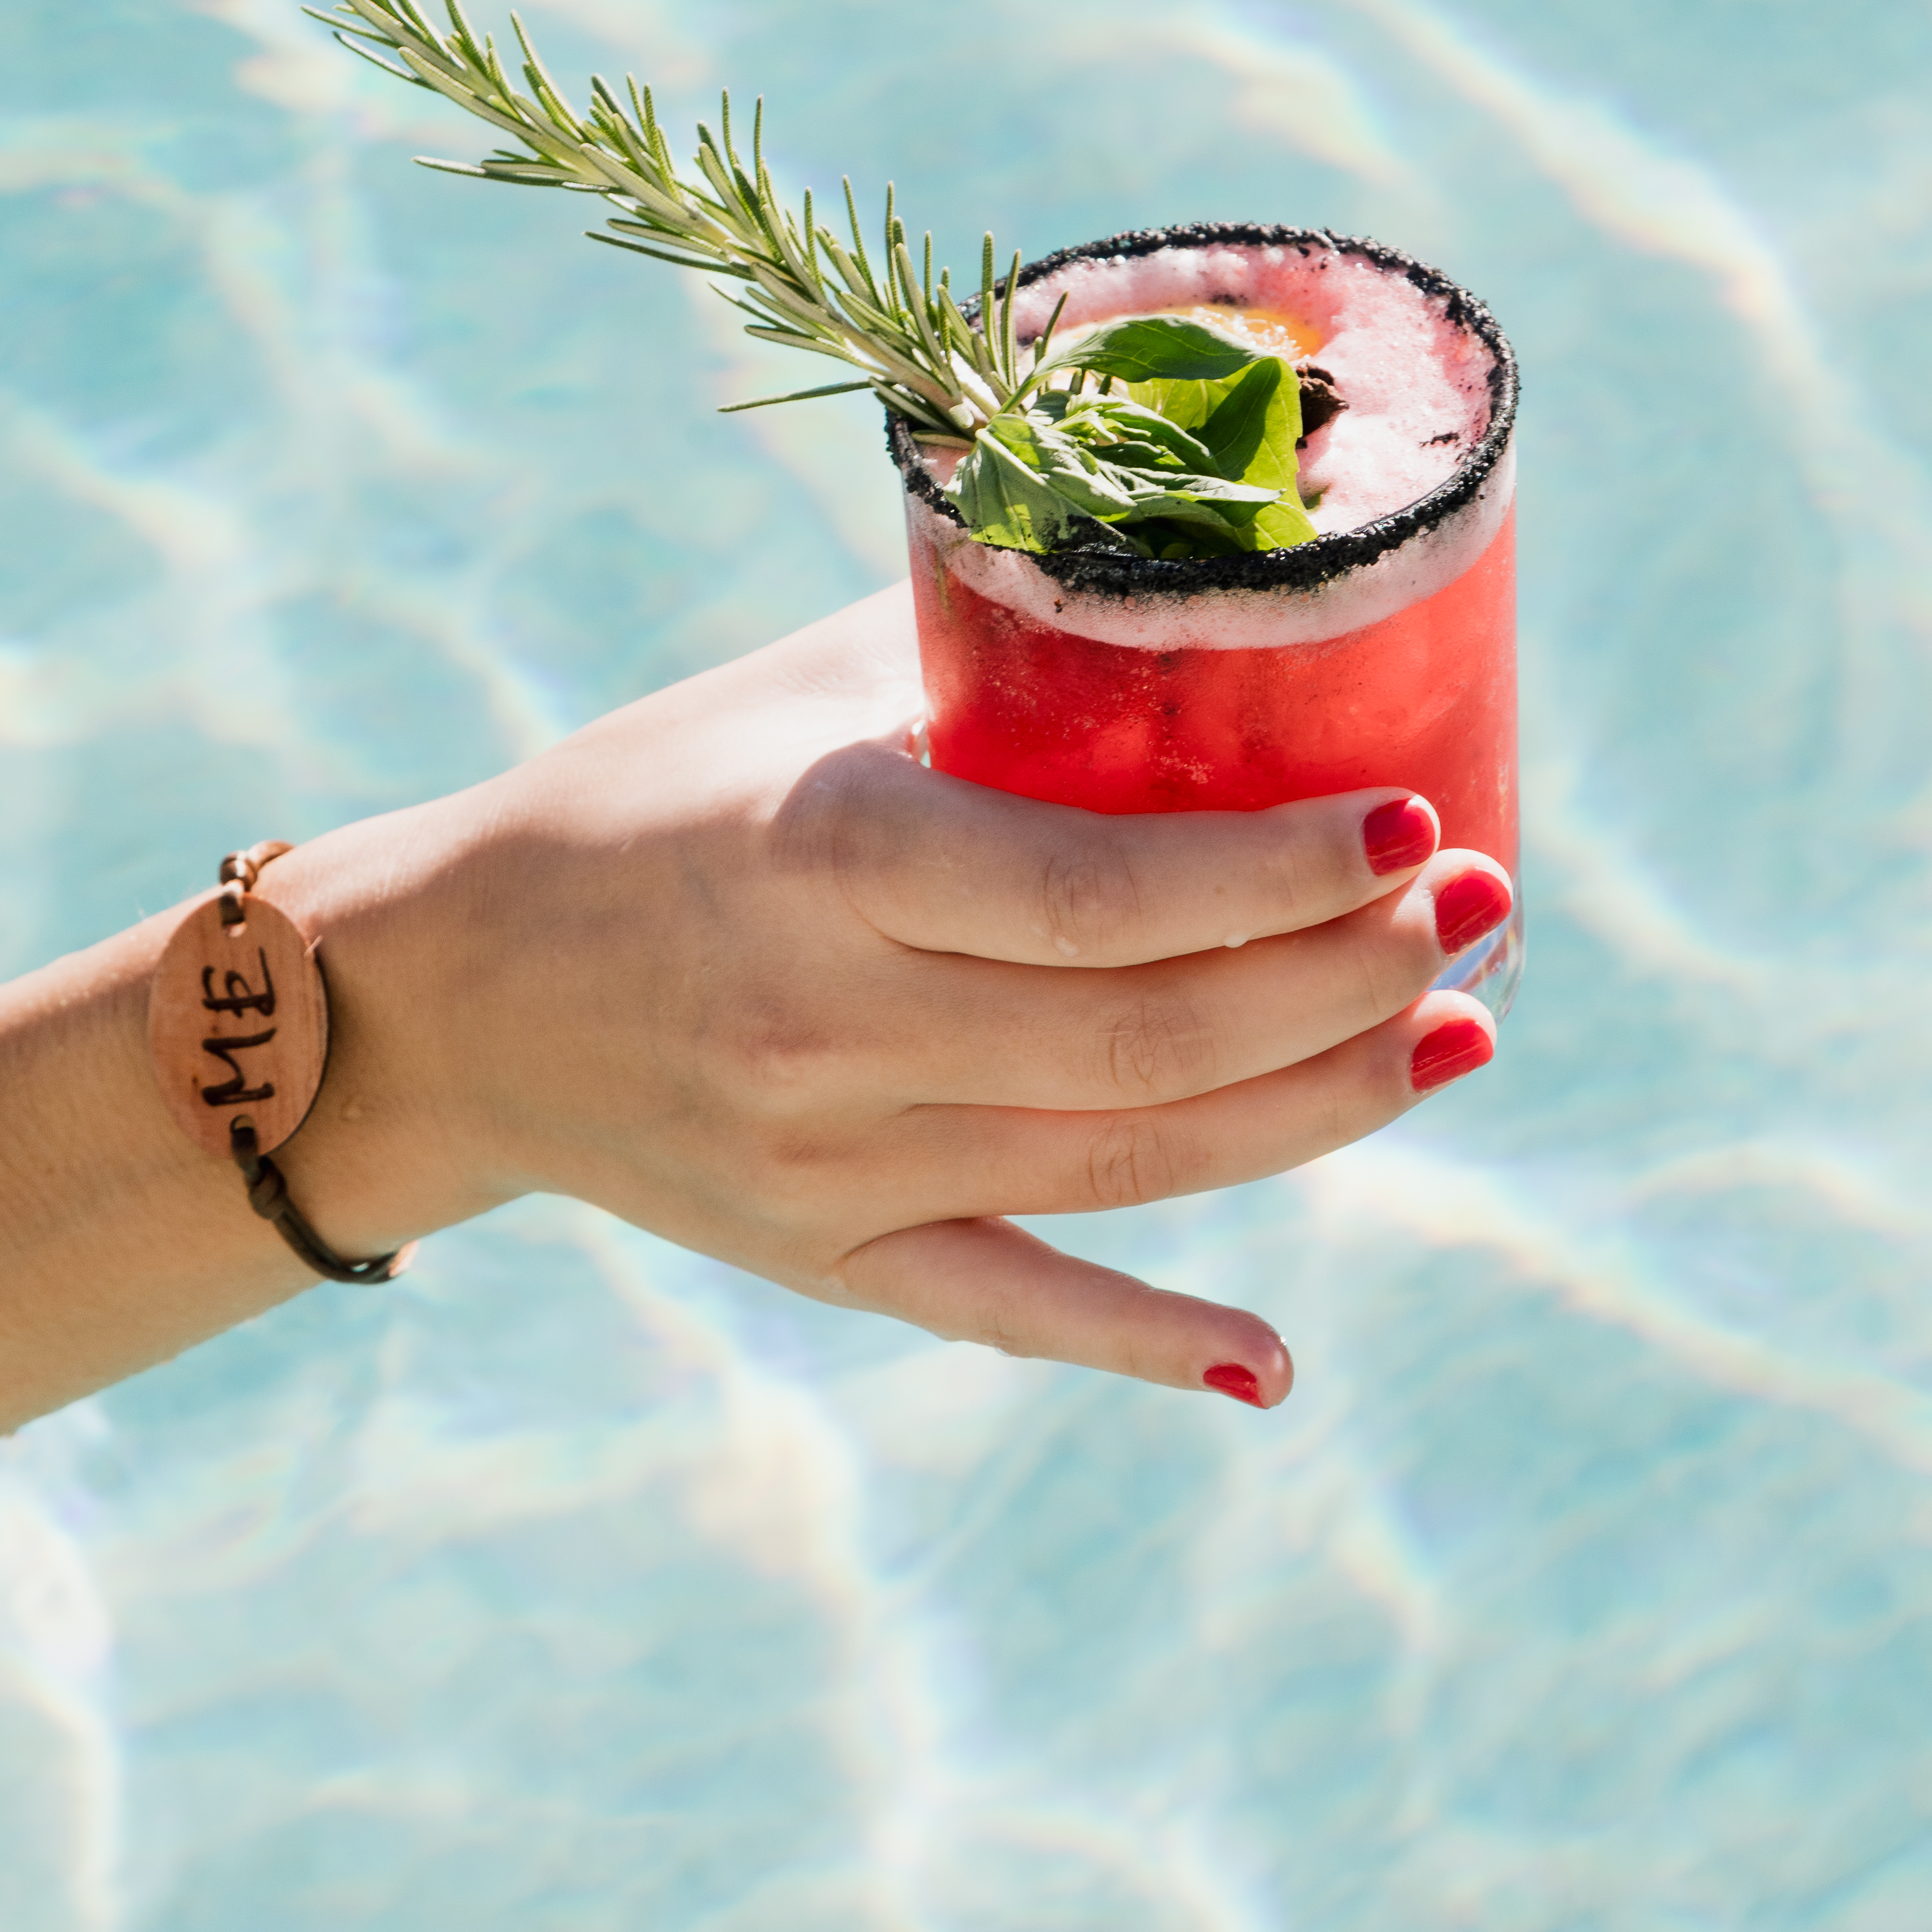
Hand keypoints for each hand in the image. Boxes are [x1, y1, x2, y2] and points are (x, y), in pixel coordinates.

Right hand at [282, 589, 1509, 1408]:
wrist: (449, 989)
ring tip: (1457, 1036)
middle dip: (1348, 977)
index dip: (1280, 871)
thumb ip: (987, 645)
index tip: (1415, 819)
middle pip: (1149, 1035)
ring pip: (1127, 1163)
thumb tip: (1206, 573)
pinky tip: (1268, 1358)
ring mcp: (826, 1165)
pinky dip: (1146, 1342)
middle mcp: (827, 1024)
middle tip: (1483, 907)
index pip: (1097, 889)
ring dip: (1317, 1109)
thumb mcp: (792, 691)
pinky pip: (1009, 1309)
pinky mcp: (820, 1256)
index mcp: (824, 853)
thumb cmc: (651, 794)